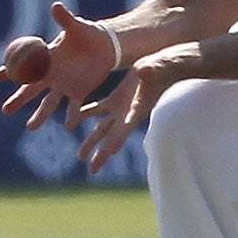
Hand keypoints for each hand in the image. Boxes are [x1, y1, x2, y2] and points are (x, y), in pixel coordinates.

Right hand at [0, 1, 120, 130]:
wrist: (104, 46)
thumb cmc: (86, 34)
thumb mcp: (76, 26)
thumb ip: (65, 19)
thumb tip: (56, 5)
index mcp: (46, 59)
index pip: (25, 66)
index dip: (11, 70)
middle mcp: (51, 75)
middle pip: (31, 90)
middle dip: (18, 100)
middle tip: (5, 110)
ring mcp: (63, 85)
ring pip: (48, 103)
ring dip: (40, 115)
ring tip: (31, 127)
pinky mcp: (78, 92)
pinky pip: (72, 107)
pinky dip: (70, 117)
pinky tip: (67, 128)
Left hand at [76, 48, 188, 173]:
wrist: (162, 67)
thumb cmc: (162, 68)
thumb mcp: (155, 69)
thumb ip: (149, 72)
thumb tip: (144, 71)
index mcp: (137, 109)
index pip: (126, 126)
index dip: (118, 138)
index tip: (110, 152)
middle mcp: (127, 113)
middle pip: (112, 137)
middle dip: (101, 153)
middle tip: (92, 170)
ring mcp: (120, 108)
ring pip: (102, 128)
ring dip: (91, 142)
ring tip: (80, 157)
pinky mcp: (116, 99)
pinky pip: (98, 109)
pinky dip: (86, 114)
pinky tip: (75, 121)